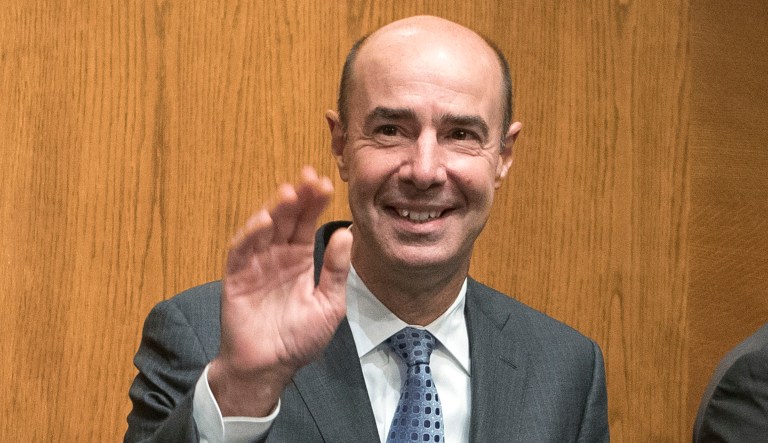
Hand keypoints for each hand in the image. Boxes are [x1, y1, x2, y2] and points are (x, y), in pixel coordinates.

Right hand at [208, 167, 352, 416]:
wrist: (270, 367)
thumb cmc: (299, 339)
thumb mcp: (328, 305)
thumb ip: (335, 271)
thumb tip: (346, 234)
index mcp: (299, 259)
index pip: (307, 223)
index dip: (314, 202)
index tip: (326, 183)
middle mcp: (276, 255)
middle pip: (286, 218)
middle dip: (297, 197)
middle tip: (309, 177)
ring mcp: (255, 264)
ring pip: (263, 228)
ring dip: (274, 209)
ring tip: (289, 193)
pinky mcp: (236, 277)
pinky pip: (241, 251)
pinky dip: (251, 235)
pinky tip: (264, 222)